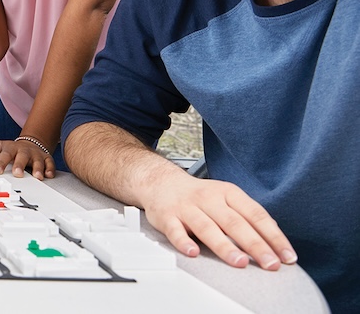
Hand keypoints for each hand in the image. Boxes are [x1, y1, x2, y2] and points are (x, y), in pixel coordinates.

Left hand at [0, 138, 55, 179]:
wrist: (29, 144)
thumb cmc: (11, 150)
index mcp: (10, 148)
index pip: (4, 154)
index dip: (0, 162)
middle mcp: (24, 151)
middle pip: (22, 156)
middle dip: (20, 165)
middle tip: (17, 173)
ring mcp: (35, 154)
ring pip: (38, 160)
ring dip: (38, 168)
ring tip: (37, 176)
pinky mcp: (46, 158)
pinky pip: (50, 163)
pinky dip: (50, 169)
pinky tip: (49, 175)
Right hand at [140, 172, 296, 269]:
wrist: (159, 182)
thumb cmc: (198, 196)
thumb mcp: (226, 197)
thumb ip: (247, 216)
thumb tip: (274, 239)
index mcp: (228, 193)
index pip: (256, 214)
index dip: (273, 236)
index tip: (286, 256)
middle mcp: (208, 199)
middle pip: (235, 222)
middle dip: (255, 244)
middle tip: (270, 263)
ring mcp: (187, 207)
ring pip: (207, 227)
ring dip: (224, 245)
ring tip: (240, 262)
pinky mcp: (166, 216)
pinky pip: (175, 230)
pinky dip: (183, 242)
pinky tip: (193, 252)